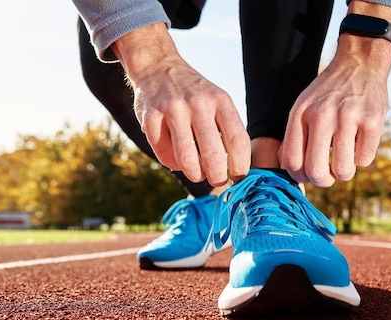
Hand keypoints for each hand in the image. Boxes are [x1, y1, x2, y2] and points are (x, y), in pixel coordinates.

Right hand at [112, 24, 249, 185]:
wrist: (159, 67)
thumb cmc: (195, 93)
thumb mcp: (217, 101)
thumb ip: (227, 129)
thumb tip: (236, 168)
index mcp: (220, 100)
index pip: (238, 140)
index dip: (241, 165)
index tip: (238, 177)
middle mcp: (198, 103)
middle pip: (213, 154)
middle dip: (217, 176)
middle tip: (217, 181)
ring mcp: (172, 109)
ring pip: (186, 157)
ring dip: (194, 174)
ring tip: (197, 174)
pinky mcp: (150, 116)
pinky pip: (163, 152)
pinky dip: (171, 163)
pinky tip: (177, 161)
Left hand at [280, 2, 390, 186]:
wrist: (360, 64)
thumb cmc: (328, 94)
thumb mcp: (303, 107)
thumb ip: (295, 137)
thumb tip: (289, 170)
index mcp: (301, 114)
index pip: (292, 161)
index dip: (300, 177)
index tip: (308, 175)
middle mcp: (322, 115)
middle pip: (316, 172)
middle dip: (323, 181)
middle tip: (329, 176)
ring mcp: (348, 117)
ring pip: (343, 171)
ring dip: (344, 172)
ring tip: (345, 159)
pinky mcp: (373, 121)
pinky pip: (365, 160)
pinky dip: (363, 158)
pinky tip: (360, 142)